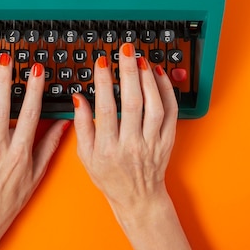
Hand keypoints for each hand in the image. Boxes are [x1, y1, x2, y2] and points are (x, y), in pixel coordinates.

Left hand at [0, 56, 68, 249]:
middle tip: (7, 59)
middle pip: (1, 109)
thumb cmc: (10, 199)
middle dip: (4, 80)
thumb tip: (65, 122)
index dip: (34, 91)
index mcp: (19, 154)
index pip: (30, 116)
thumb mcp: (37, 175)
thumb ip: (50, 146)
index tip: (37, 71)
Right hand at [73, 44, 177, 222]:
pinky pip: (171, 113)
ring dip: (148, 79)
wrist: (139, 199)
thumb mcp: (85, 156)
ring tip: (140, 59)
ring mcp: (152, 143)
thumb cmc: (110, 177)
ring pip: (154, 106)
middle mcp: (131, 145)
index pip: (106, 109)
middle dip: (128, 72)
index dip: (104, 83)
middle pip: (132, 102)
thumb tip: (78, 97)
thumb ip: (81, 125)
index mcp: (108, 148)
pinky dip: (168, 92)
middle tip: (125, 50)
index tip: (102, 62)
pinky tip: (159, 75)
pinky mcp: (168, 141)